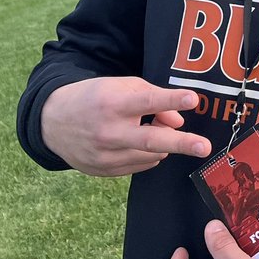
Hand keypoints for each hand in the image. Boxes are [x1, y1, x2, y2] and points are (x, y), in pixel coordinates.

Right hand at [41, 77, 211, 175]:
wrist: (53, 122)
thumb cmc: (95, 98)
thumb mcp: (121, 86)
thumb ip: (153, 98)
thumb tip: (180, 121)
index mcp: (113, 103)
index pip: (147, 101)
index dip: (171, 100)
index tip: (193, 99)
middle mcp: (109, 132)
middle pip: (152, 140)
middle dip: (181, 143)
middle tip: (205, 147)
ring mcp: (105, 156)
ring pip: (151, 154)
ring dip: (162, 142)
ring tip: (148, 126)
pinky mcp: (104, 171)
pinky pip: (140, 165)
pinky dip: (148, 153)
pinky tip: (136, 140)